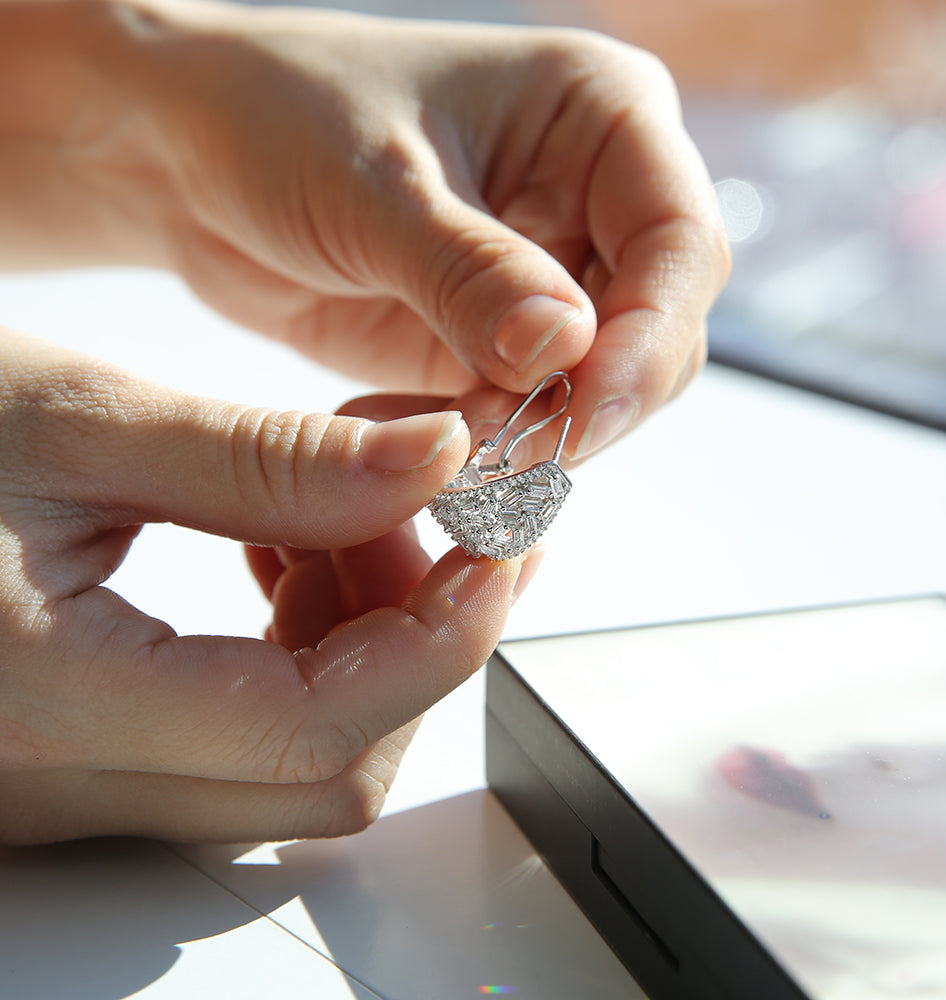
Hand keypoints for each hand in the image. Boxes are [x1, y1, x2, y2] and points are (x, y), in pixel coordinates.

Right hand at [0, 330, 538, 843]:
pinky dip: (303, 649)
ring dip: (362, 638)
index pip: (316, 728)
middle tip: (424, 509)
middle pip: (328, 765)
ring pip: (296, 759)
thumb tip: (432, 464)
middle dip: (414, 633)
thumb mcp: (73, 417)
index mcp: (38, 701)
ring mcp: (64, 787)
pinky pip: (242, 738)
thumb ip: (270, 461)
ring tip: (339, 513)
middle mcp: (50, 785)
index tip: (502, 543)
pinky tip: (284, 550)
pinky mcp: (78, 757)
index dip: (443, 635)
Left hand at [4, 0, 727, 462]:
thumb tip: (568, 351)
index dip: (652, 335)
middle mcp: (587, 199)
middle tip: (523, 454)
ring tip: (460, 452)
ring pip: (595, 383)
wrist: (188, 161)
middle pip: (656, 326)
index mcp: (597, 117)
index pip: (680, 240)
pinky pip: (524, 410)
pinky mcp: (492, 338)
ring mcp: (543, 275)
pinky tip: (427, 437)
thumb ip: (474, 274)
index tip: (591, 408)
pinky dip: (490, 441)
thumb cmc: (276, 116)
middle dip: (597, 398)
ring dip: (539, 431)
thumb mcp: (376, 189)